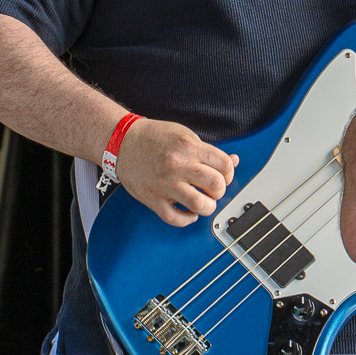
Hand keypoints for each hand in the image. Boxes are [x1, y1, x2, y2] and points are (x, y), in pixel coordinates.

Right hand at [113, 117, 238, 226]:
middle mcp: (178, 166)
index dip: (229, 173)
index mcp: (188, 148)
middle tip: (214, 189)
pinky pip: (174, 218)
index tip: (224, 176)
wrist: (123, 142)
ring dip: (208, 207)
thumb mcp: (185, 135)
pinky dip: (187, 220)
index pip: (224, 165)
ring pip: (199, 205)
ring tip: (205, 203)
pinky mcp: (153, 199)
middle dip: (220, 190)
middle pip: (215, 185)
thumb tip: (233, 161)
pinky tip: (189, 213)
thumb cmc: (154, 137)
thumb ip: (209, 150)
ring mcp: (165, 184)